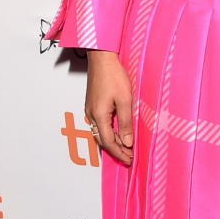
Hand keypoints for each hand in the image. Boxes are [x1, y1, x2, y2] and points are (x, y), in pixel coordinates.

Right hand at [85, 50, 134, 164]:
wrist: (101, 59)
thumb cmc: (113, 76)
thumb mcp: (125, 100)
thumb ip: (125, 122)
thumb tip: (127, 142)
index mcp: (99, 115)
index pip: (108, 142)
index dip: (119, 153)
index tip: (129, 160)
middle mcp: (91, 115)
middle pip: (102, 140)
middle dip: (116, 150)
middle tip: (129, 157)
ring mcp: (90, 109)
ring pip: (100, 132)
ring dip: (112, 142)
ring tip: (125, 148)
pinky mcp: (92, 104)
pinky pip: (99, 124)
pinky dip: (108, 132)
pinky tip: (117, 133)